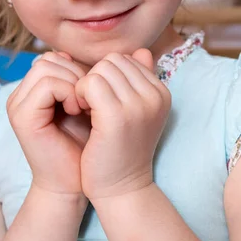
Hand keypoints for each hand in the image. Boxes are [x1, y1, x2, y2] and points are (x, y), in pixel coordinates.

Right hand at [7, 51, 90, 197]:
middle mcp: (21, 95)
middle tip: (90, 100)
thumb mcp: (89, 105)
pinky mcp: (21, 116)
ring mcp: (18, 104)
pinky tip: (78, 111)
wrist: (73, 184)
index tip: (93, 93)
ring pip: (46, 66)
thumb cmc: (85, 146)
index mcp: (34, 90)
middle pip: (49, 58)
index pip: (54, 57)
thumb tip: (109, 55)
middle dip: (76, 73)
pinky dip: (67, 92)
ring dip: (73, 82)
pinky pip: (46, 84)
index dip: (78, 68)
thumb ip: (88, 80)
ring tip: (85, 106)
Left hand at [75, 49, 170, 201]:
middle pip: (113, 61)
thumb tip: (141, 51)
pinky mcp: (117, 116)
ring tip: (86, 108)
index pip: (127, 59)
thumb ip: (138, 80)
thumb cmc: (122, 148)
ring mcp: (138, 105)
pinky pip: (90, 83)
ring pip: (101, 69)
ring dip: (86, 86)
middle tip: (90, 104)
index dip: (107, 76)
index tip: (102, 100)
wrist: (121, 188)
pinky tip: (80, 112)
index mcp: (161, 92)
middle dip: (96, 77)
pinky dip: (79, 94)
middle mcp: (155, 96)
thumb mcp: (136, 110)